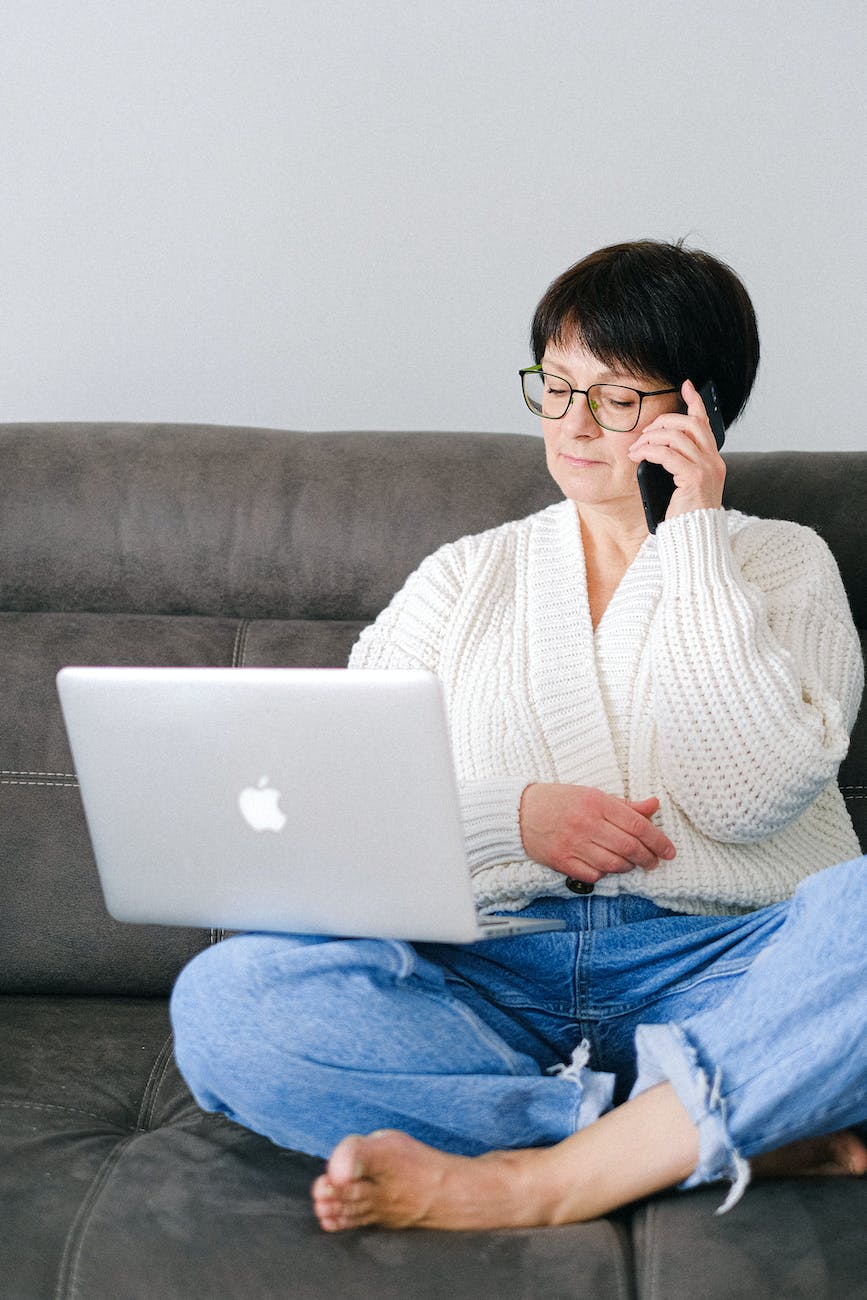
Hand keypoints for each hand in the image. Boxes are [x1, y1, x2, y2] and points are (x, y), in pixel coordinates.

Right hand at [519, 783, 675, 886]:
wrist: (519, 812)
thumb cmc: (559, 801)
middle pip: (629, 847)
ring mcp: (573, 844)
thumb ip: (625, 805)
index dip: (658, 841)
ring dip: (628, 867)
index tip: (669, 851)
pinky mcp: (562, 861)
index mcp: (597, 802)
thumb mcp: (593, 795)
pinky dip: (605, 874)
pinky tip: (606, 867)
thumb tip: (654, 806)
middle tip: (654, 862)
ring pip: (614, 864)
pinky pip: (594, 875)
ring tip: (632, 864)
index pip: (637, 825)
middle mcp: (586, 823)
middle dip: (648, 858)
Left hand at [627, 379, 725, 521]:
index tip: (685, 386)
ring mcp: (707, 469)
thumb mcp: (682, 487)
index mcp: (713, 462)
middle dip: (664, 422)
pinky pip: (668, 454)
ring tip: (636, 449)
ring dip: (651, 438)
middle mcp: (714, 462)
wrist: (694, 539)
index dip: (695, 402)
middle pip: (690, 423)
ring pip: (677, 436)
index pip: (706, 423)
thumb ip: (679, 466)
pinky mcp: (694, 478)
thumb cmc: (684, 517)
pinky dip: (650, 451)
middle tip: (645, 434)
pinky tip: (639, 457)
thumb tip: (656, 447)